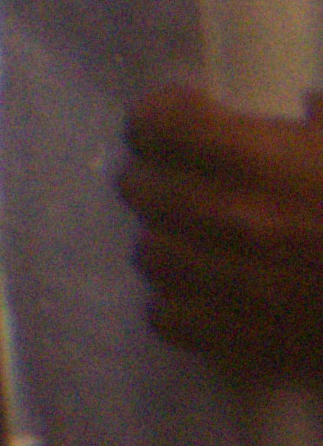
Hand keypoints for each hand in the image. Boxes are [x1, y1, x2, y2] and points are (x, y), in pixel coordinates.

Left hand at [127, 86, 322, 380]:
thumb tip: (305, 102)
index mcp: (265, 162)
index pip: (158, 126)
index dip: (161, 116)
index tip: (184, 115)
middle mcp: (237, 222)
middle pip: (140, 189)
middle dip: (160, 175)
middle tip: (187, 175)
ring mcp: (239, 288)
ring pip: (149, 254)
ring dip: (168, 239)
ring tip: (199, 233)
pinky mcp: (252, 343)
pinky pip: (168, 318)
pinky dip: (178, 302)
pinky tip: (208, 288)